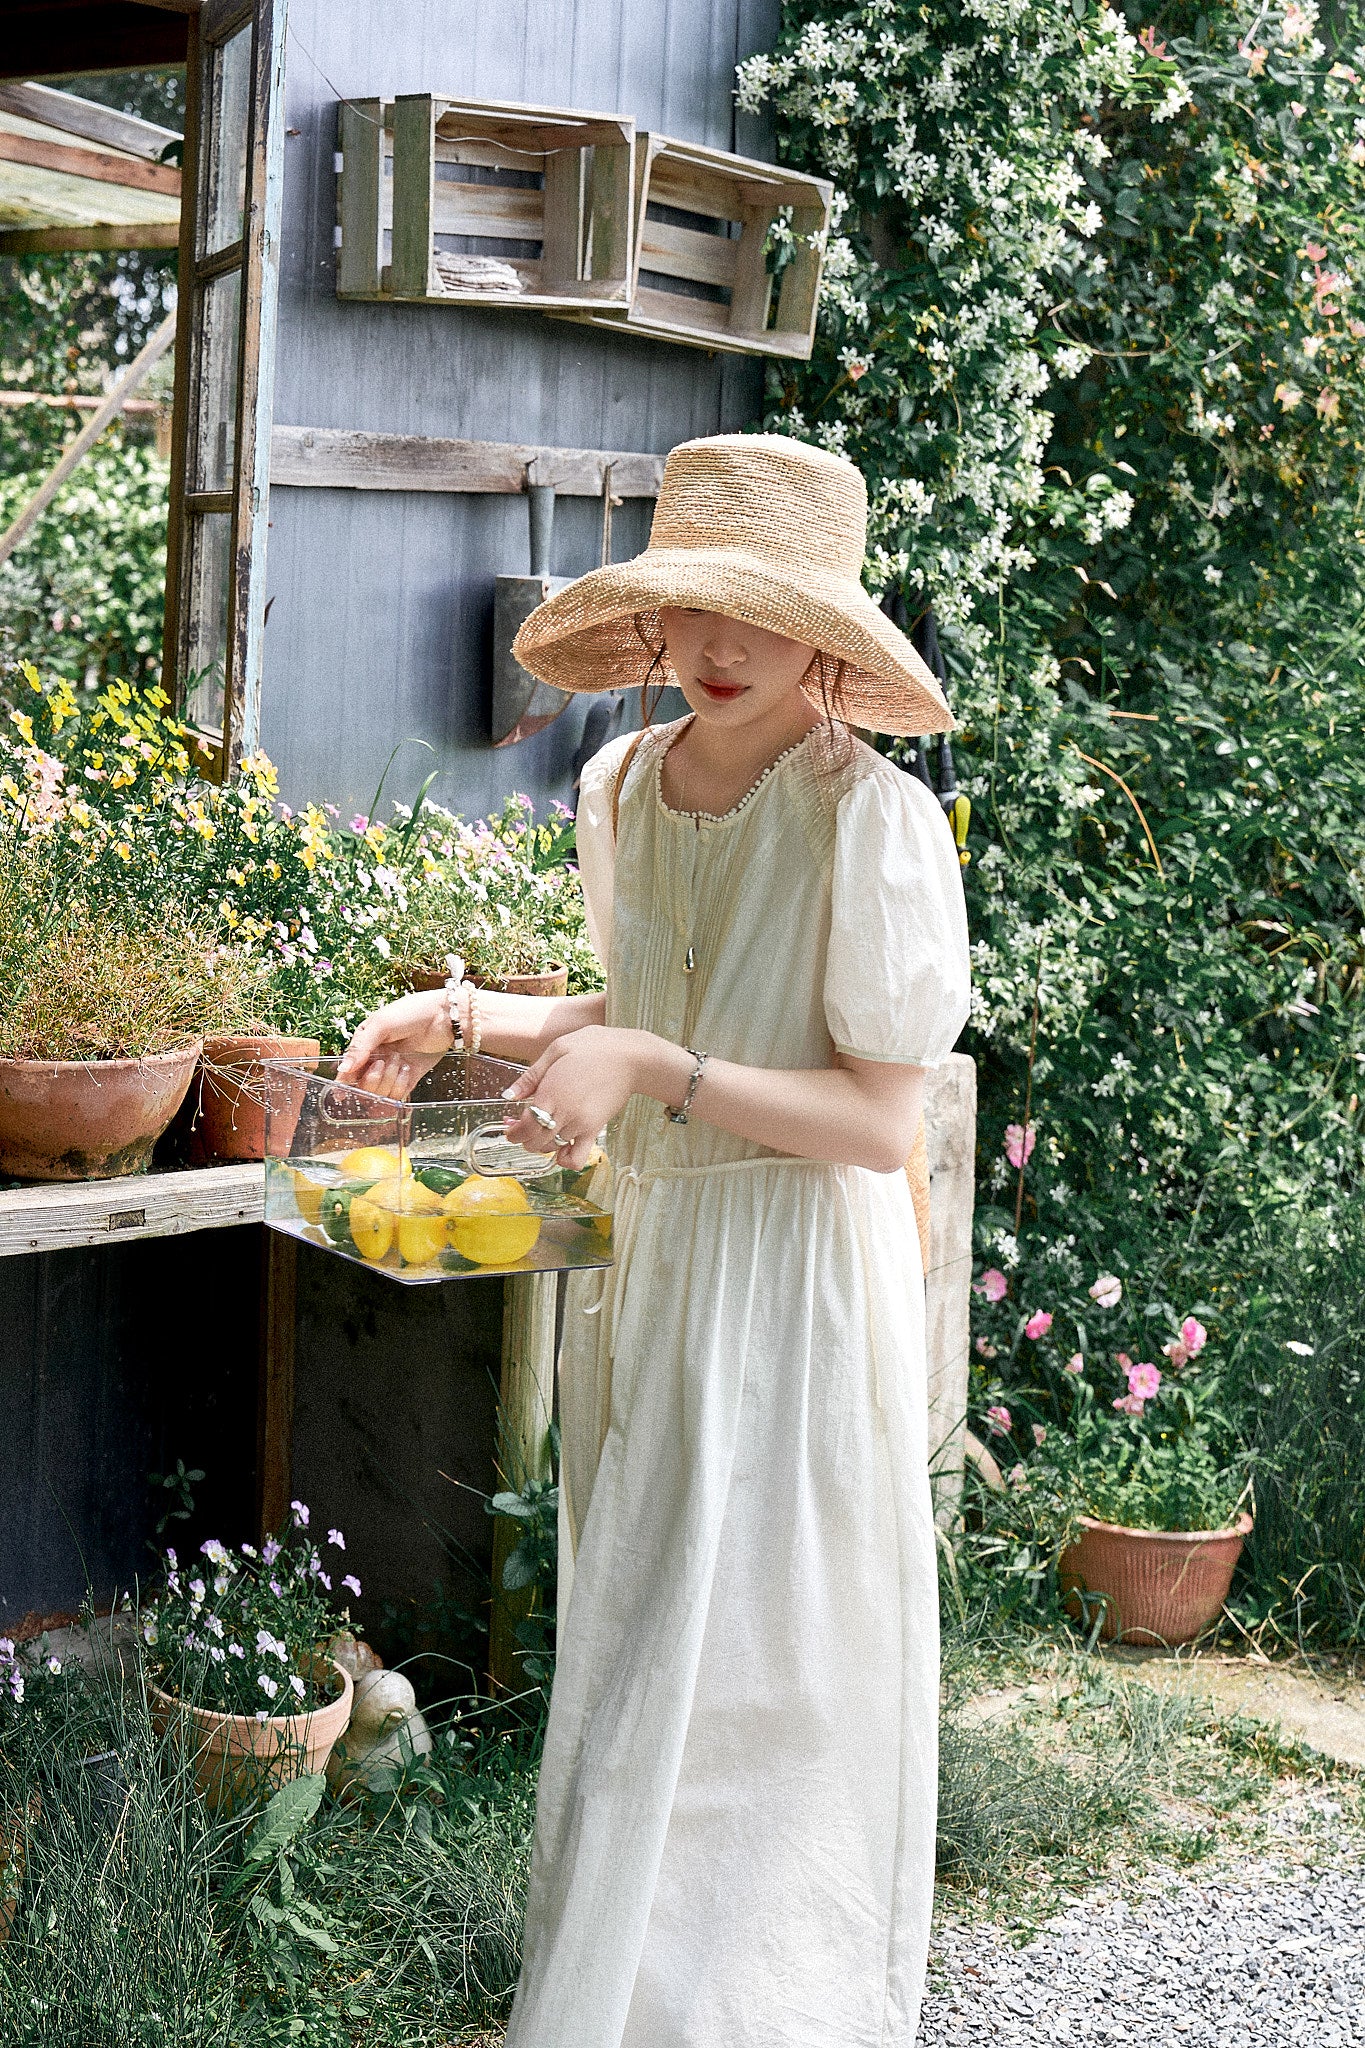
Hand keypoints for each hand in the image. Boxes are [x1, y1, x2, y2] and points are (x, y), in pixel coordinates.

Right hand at [337, 990, 451, 1099]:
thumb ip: (360, 1047)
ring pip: (379, 1093)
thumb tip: (342, 1068)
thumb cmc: (411, 1013)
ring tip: (400, 1061)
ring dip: (389, 1079)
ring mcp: (391, 1072)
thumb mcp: (381, 1024)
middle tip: (385, 1062)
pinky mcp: (408, 1080)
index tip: (343, 1093)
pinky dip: (401, 1085)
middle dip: (373, 1077)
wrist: (445, 1018)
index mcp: (364, 1045)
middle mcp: (375, 1060)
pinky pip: (397, 1096)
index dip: (345, 1082)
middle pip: (362, 1085)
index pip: (348, 1070)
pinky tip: (407, 1069)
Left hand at [502, 1025, 667, 1168]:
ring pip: (551, 1149)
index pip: (523, 1127)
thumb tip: (507, 1096)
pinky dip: (565, 1160)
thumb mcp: (557, 1049)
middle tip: (524, 1125)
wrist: (632, 1057)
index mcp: (550, 1092)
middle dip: (524, 1138)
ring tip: (544, 1127)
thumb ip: (531, 1076)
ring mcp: (580, 1124)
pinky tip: (563, 1148)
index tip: (510, 1126)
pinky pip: (576, 1158)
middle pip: (534, 1142)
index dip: (512, 1132)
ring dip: (542, 1143)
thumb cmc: (594, 1046)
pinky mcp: (595, 1129)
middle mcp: (563, 1113)